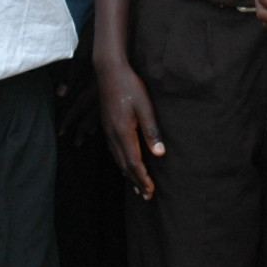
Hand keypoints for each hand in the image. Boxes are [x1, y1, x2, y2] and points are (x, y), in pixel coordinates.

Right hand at [95, 56, 162, 198]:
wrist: (109, 70)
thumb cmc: (130, 86)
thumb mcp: (145, 106)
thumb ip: (152, 130)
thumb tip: (160, 154)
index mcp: (123, 132)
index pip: (134, 162)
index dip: (143, 178)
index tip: (151, 191)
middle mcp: (113, 135)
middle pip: (124, 164)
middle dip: (136, 181)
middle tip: (146, 196)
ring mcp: (108, 130)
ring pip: (117, 159)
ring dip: (128, 174)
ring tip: (137, 186)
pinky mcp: (107, 125)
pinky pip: (113, 150)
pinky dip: (121, 162)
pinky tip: (124, 164)